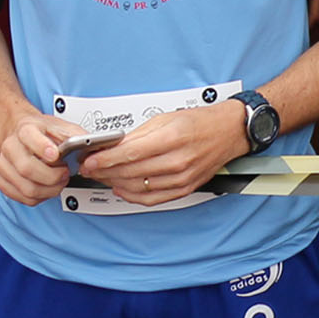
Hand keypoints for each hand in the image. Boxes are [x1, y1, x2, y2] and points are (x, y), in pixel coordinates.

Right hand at [0, 109, 89, 205]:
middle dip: (52, 177)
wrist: (21, 134)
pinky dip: (39, 197)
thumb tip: (89, 144)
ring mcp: (4, 165)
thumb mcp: (60, 126)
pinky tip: (46, 188)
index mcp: (25, 129)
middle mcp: (11, 147)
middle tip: (65, 173)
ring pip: (26, 187)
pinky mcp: (2, 180)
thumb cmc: (41, 131)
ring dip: (49, 190)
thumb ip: (74, 134)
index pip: (29, 137)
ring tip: (58, 181)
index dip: (43, 148)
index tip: (55, 155)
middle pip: (27, 169)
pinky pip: (22, 197)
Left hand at [84, 102, 248, 207]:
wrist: (228, 132)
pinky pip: (151, 199)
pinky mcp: (183, 189)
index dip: (105, 159)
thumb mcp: (166, 118)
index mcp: (172, 138)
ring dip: (115, 183)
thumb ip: (138, 134)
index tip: (90, 160)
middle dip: (105, 171)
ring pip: (137, 187)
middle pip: (130, 171)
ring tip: (103, 176)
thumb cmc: (200, 122)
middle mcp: (177, 161)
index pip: (129, 153)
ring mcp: (181, 178)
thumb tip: (114, 145)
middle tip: (91, 167)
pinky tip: (121, 188)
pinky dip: (132, 196)